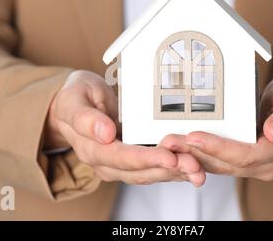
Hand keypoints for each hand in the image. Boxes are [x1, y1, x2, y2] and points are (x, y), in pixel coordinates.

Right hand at [45, 70, 204, 185]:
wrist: (75, 104)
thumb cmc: (75, 98)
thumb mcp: (73, 100)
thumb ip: (85, 118)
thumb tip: (105, 134)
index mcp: (91, 149)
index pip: (121, 158)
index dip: (146, 158)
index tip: (168, 156)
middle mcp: (107, 162)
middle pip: (140, 171)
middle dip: (169, 169)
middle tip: (194, 165)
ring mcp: (121, 163)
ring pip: (151, 173)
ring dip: (176, 172)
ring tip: (198, 169)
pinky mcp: (134, 158)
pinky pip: (155, 167)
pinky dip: (174, 168)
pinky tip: (192, 165)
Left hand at [161, 69, 272, 180]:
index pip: (245, 156)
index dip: (219, 148)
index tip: (195, 137)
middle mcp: (263, 163)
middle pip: (224, 163)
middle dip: (195, 153)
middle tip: (168, 141)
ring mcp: (250, 163)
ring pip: (215, 164)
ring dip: (189, 155)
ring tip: (166, 142)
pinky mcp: (238, 158)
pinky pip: (214, 159)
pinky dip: (195, 153)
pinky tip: (177, 144)